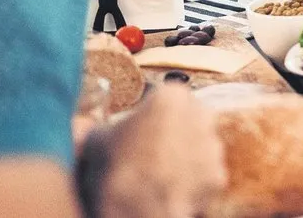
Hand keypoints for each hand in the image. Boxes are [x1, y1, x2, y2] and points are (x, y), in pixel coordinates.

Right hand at [95, 85, 225, 217]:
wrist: (132, 209)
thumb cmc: (112, 169)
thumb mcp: (96, 140)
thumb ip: (101, 126)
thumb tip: (84, 125)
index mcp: (171, 97)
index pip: (170, 96)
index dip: (157, 113)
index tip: (147, 126)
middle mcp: (200, 116)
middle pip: (193, 117)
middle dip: (179, 131)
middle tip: (156, 151)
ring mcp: (213, 147)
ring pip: (203, 145)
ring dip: (189, 155)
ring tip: (163, 173)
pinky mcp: (218, 175)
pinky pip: (207, 173)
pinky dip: (195, 181)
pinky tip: (174, 189)